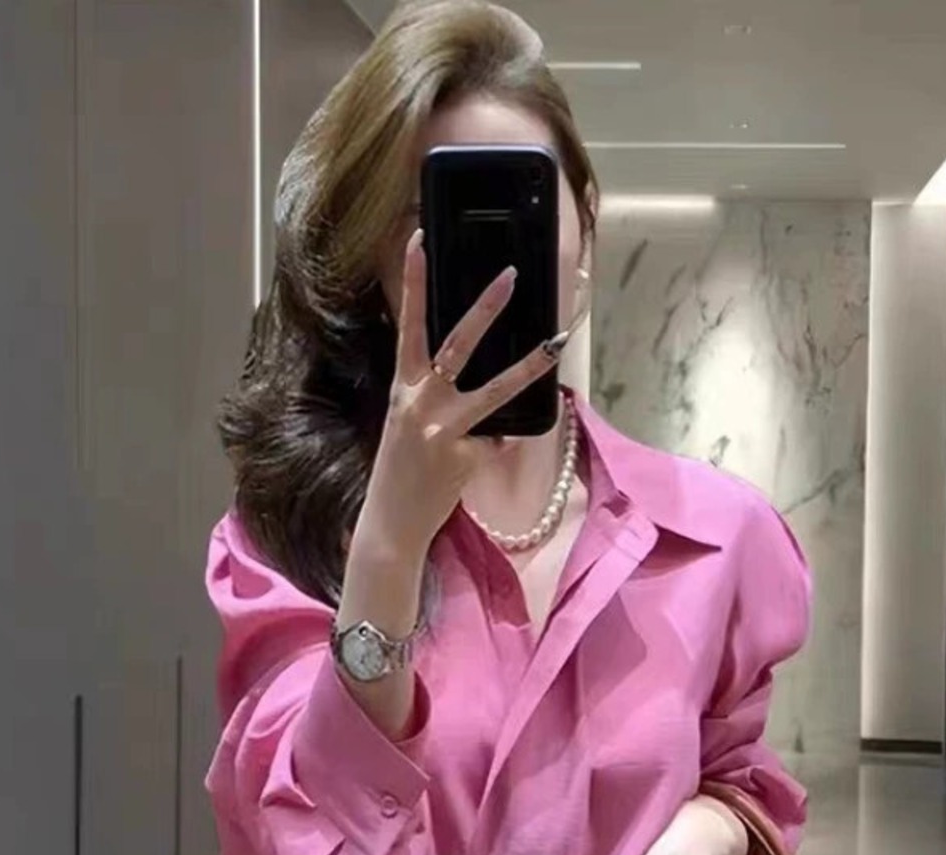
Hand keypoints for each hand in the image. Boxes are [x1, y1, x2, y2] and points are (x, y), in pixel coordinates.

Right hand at [357, 228, 566, 558]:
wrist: (391, 523)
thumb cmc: (401, 473)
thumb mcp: (409, 426)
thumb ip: (438, 399)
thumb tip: (485, 388)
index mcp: (402, 389)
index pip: (407, 326)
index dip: (412, 283)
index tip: (418, 241)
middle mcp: (419, 403)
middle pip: (456, 345)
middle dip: (485, 308)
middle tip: (510, 275)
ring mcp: (442, 429)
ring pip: (494, 391)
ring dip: (527, 366)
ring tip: (554, 344)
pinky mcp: (463, 456)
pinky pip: (495, 443)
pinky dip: (491, 451)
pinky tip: (469, 469)